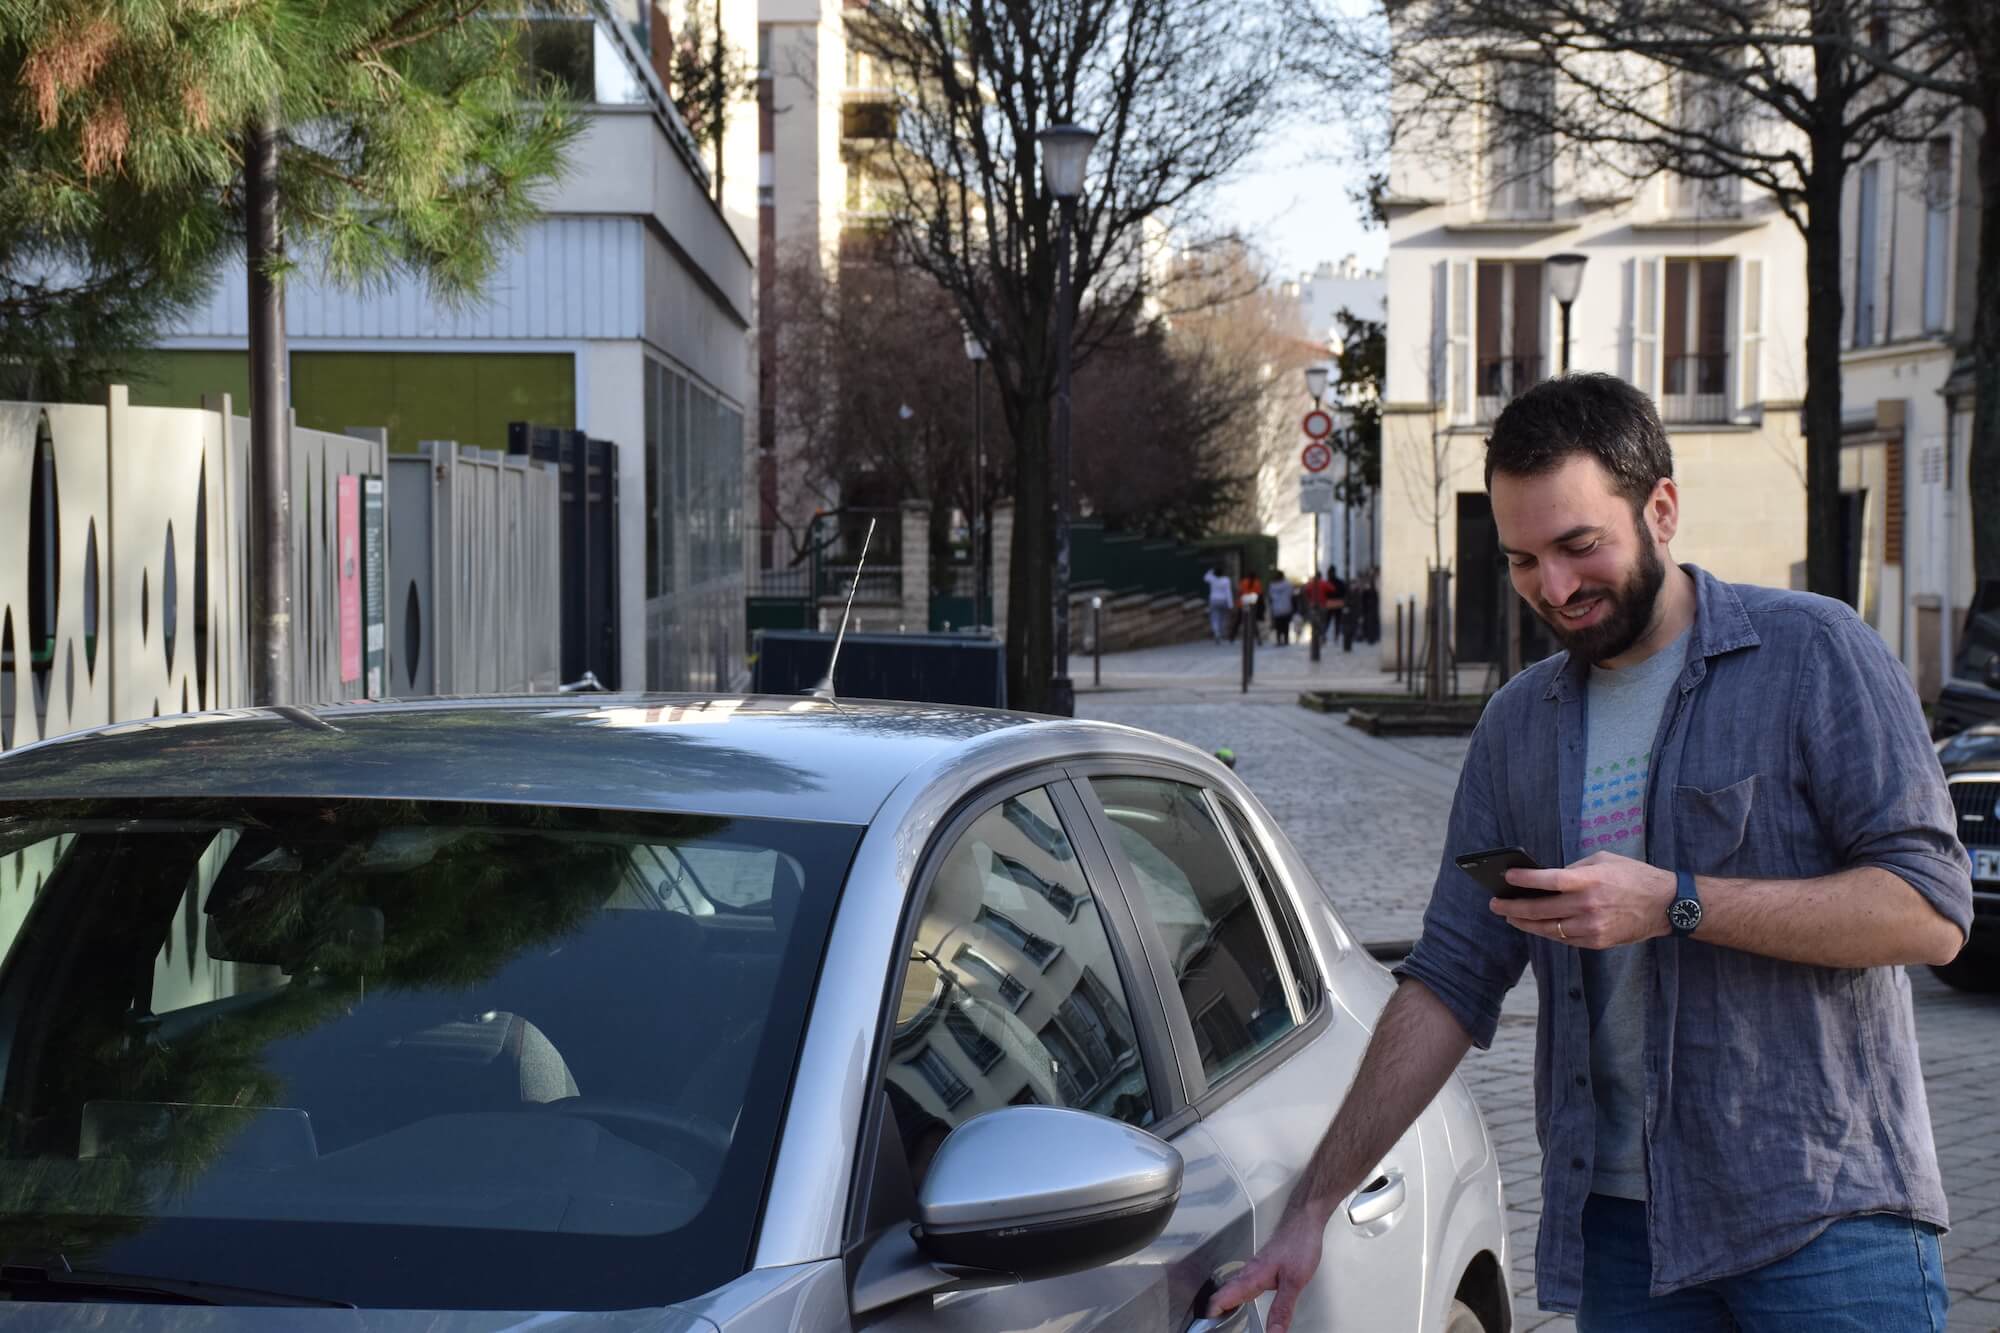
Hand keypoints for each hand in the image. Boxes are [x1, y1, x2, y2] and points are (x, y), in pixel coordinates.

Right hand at [1207, 1204, 1324, 1332]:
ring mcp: (1256, 1265)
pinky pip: (1243, 1278)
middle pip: (1225, 1291)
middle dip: (1216, 1307)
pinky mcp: (1263, 1262)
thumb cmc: (1299, 1244)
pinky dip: (1236, 1291)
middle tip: (1211, 1321)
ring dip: (1225, 1299)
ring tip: (1221, 1313)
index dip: (1213, 1311)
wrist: (1305, 1220)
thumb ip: (1282, 1309)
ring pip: (1233, 1284)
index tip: (1206, 1324)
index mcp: (1253, 1276)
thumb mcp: (1294, 1282)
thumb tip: (1274, 1332)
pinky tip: (1244, 1294)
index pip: (1224, 1296)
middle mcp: (1250, 1270)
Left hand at [1490, 851, 1676, 948]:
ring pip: (1548, 929)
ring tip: (1510, 916)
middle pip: (1541, 909)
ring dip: (1525, 923)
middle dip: (1513, 907)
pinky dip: (1548, 932)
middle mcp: (1589, 906)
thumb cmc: (1633, 876)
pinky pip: (1564, 939)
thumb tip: (1546, 878)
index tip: (1507, 877)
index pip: (1550, 880)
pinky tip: (1536, 925)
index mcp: (1590, 880)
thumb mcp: (1603, 860)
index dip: (1525, 880)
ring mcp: (1592, 927)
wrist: (1665, 904)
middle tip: (1496, 904)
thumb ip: (1574, 869)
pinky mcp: (1597, 942)